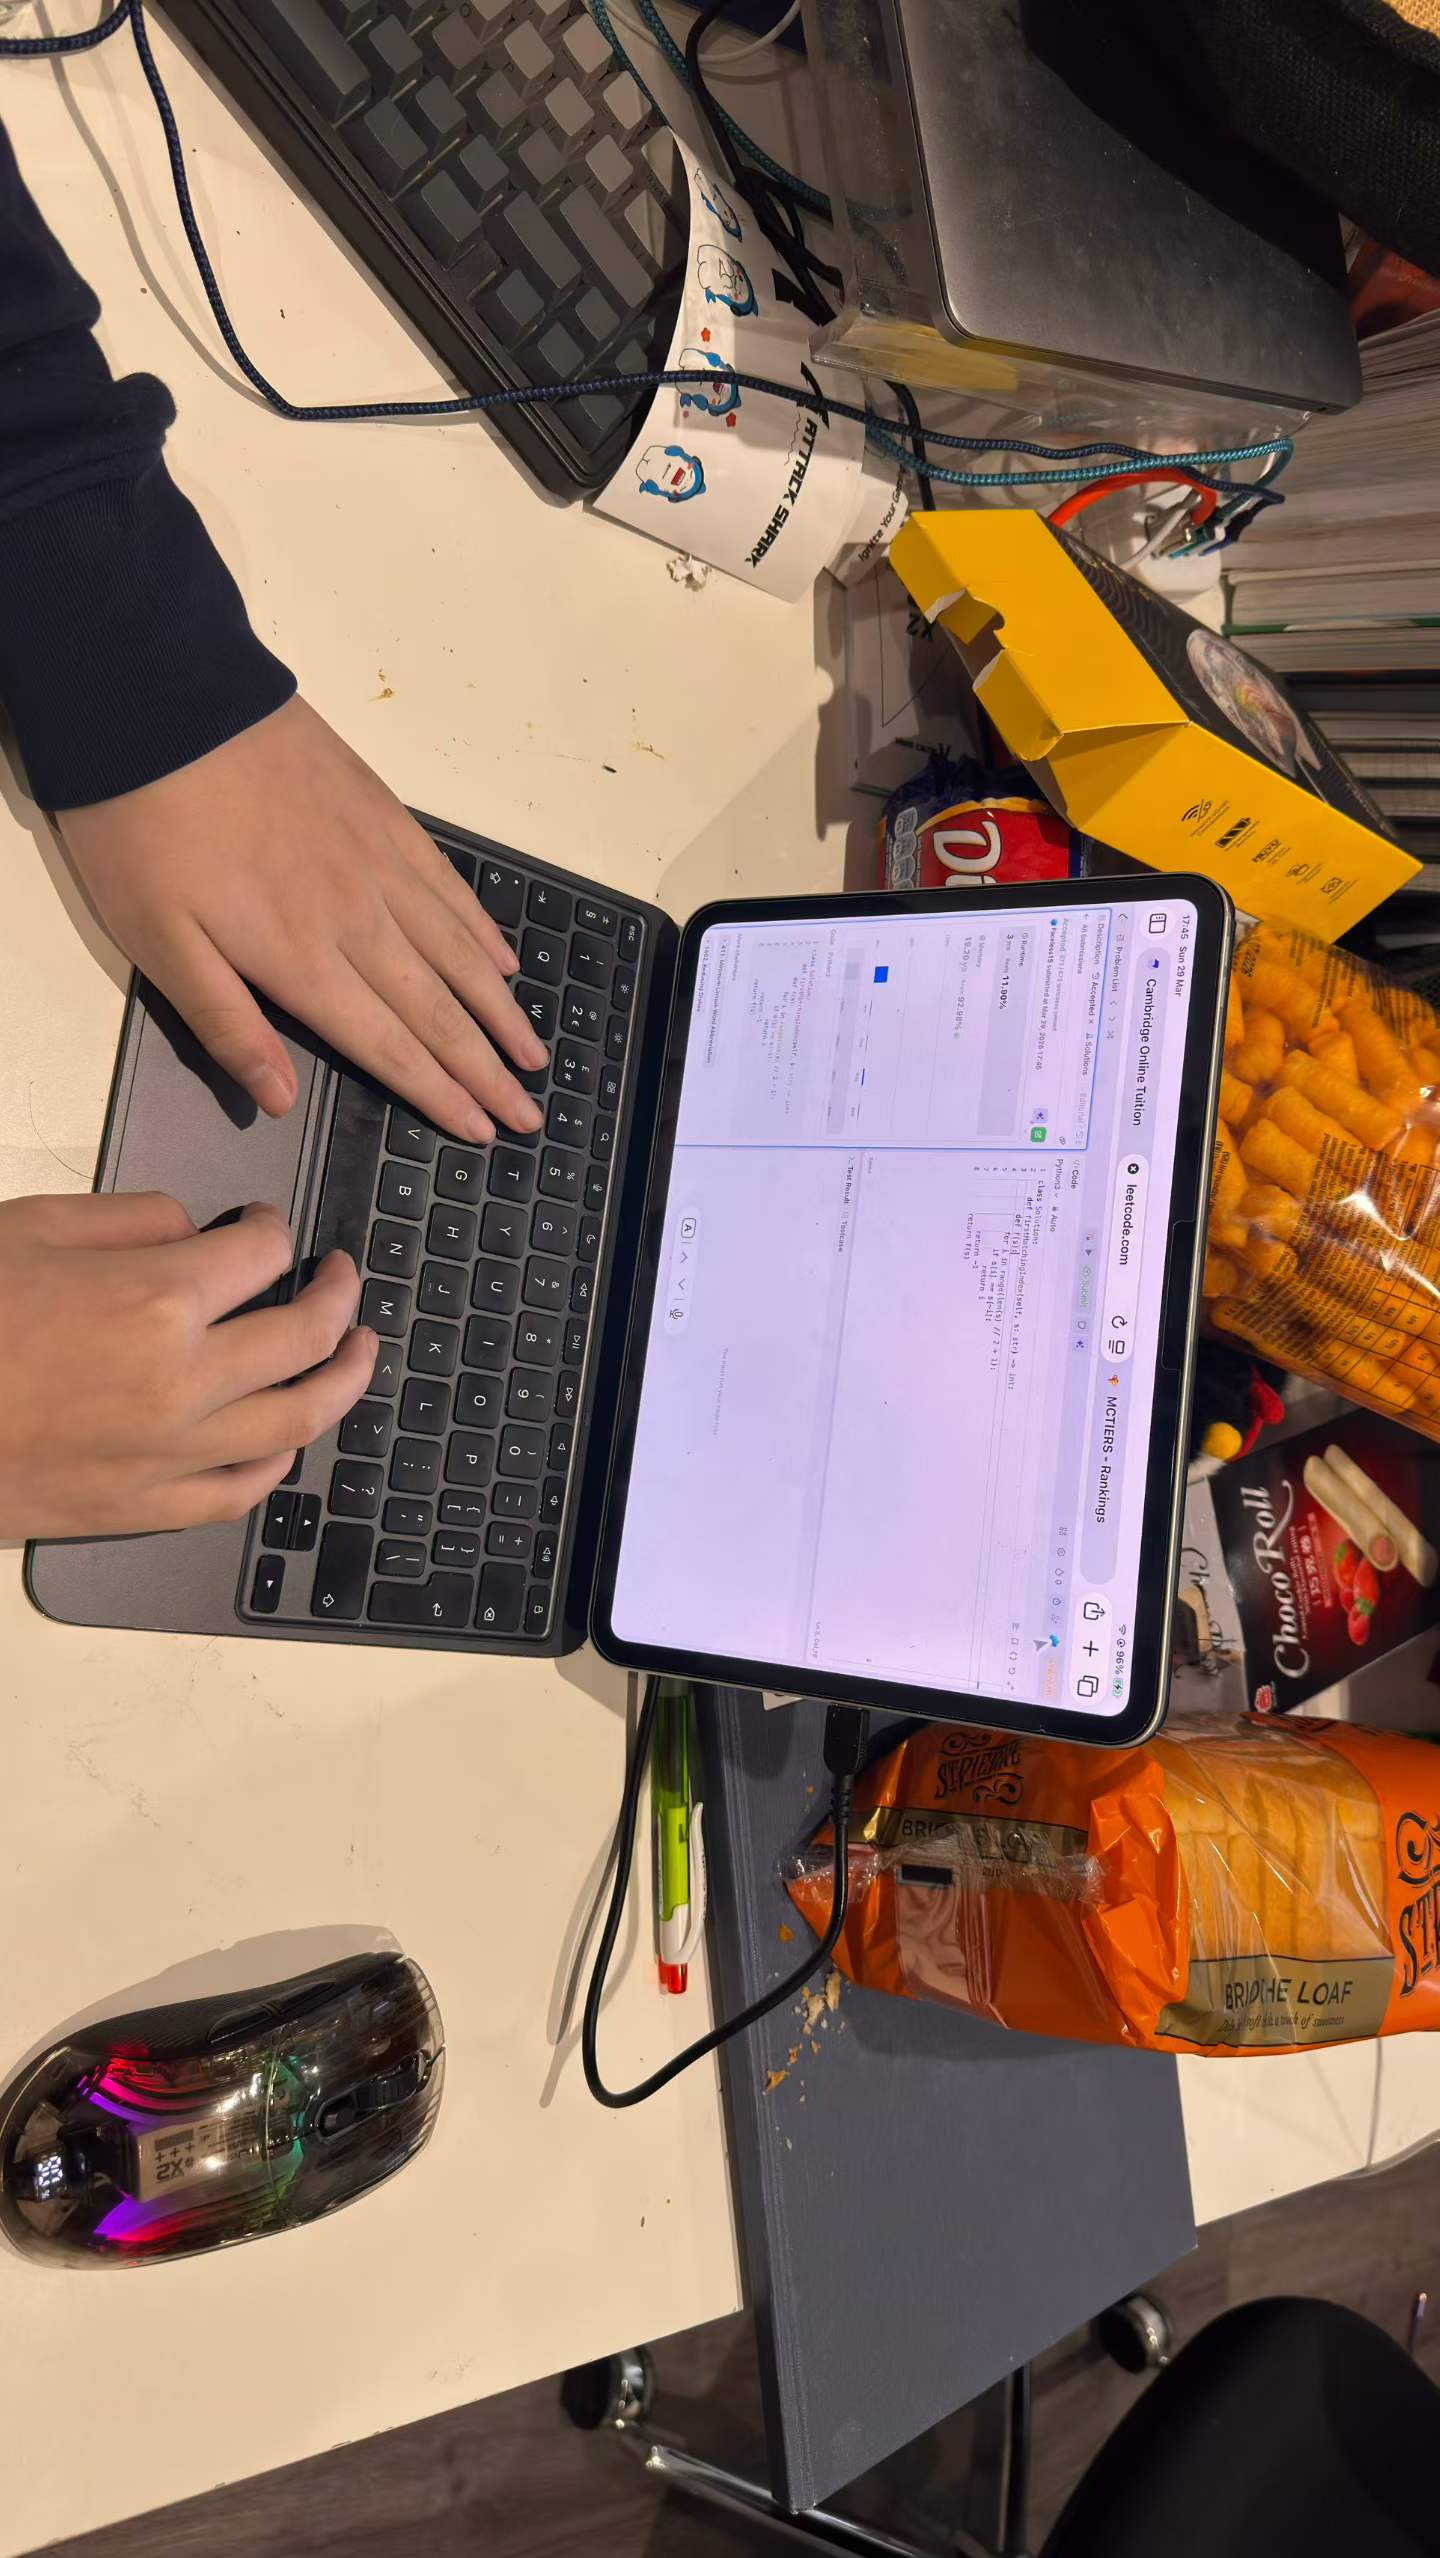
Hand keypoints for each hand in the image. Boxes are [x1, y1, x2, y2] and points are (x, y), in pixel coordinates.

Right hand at [0, 1193, 373, 1540]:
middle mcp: (182, 1381)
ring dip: (345, 1380)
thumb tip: (195, 1231)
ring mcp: (168, 1453)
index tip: (270, 1225)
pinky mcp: (142, 1506)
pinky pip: (242, 1490)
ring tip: (361, 1354)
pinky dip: (280, 1461)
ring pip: (299, 1419)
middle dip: (341, 1297)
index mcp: (156, 1298)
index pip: (262, 1252)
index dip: (275, 1227)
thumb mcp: (32, 1226)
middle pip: (307, 1335)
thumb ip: (131, 1219)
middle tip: (347, 1279)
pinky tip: (290, 1438)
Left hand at [58, 697, 546, 1142]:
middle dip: (487, 1070)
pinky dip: (482, 932)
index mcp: (302, 962)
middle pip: (438, 1011)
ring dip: (500, 1011)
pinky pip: (449, 888)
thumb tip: (279, 1101)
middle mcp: (359, 921)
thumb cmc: (141, 830)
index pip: (389, 1047)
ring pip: (457, 954)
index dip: (439, 1094)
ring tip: (532, 1053)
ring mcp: (379, 864)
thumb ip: (225, 1024)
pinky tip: (502, 960)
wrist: (161, 700)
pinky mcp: (383, 814)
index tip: (482, 1130)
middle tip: (529, 1113)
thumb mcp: (156, 943)